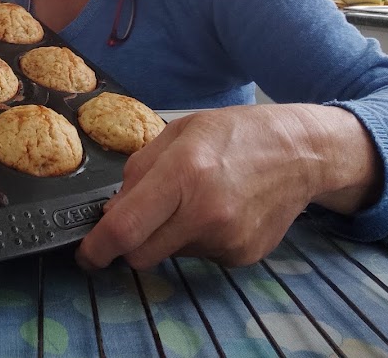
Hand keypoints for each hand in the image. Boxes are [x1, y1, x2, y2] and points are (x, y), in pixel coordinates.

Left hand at [75, 104, 381, 269]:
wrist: (301, 152)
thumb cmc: (235, 133)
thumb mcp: (180, 131)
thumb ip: (140, 169)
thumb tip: (112, 211)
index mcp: (184, 173)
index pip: (126, 228)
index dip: (97, 247)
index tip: (86, 253)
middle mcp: (205, 213)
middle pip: (141, 254)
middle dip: (129, 243)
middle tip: (138, 218)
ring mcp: (227, 239)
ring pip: (171, 253)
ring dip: (167, 234)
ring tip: (194, 199)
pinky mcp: (243, 256)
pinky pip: (200, 255)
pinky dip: (197, 238)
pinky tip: (218, 209)